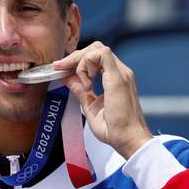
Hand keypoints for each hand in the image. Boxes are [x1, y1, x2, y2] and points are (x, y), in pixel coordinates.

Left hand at [54, 41, 152, 158]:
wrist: (127, 139)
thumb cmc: (113, 129)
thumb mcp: (90, 105)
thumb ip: (80, 90)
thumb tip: (66, 78)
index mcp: (115, 78)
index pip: (95, 57)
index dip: (76, 60)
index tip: (60, 70)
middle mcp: (120, 72)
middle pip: (95, 48)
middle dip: (74, 57)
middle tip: (60, 69)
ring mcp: (121, 73)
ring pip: (98, 48)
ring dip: (80, 61)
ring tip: (79, 82)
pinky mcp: (119, 77)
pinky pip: (101, 54)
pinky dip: (87, 64)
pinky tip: (86, 82)